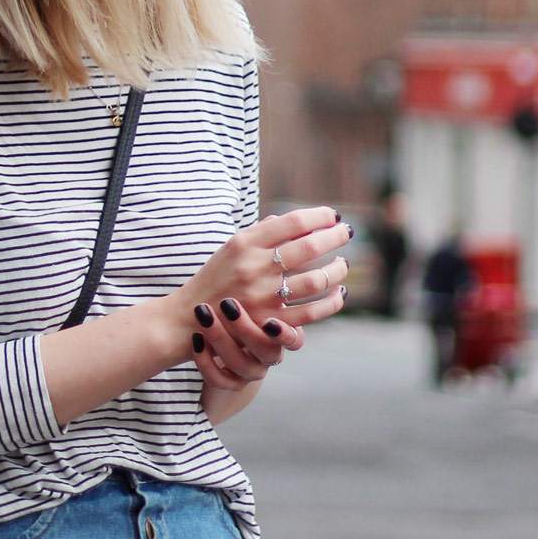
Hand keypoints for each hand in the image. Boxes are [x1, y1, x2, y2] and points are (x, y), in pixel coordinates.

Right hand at [170, 208, 350, 393]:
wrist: (189, 319)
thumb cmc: (215, 279)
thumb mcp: (230, 249)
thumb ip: (260, 233)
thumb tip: (291, 221)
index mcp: (245, 243)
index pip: (292, 222)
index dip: (319, 216)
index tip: (332, 216)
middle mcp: (255, 267)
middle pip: (309, 247)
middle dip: (335, 236)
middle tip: (347, 232)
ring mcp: (264, 296)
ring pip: (316, 279)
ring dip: (337, 269)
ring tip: (343, 264)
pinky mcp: (271, 322)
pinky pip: (313, 312)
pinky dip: (332, 301)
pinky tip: (340, 292)